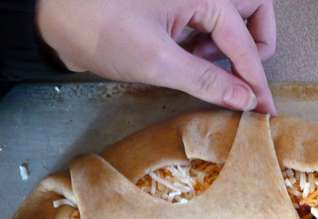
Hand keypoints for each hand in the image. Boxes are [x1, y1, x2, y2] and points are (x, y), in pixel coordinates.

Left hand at [36, 0, 276, 114]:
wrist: (54, 17)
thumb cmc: (98, 27)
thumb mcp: (157, 61)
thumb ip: (205, 80)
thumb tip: (243, 97)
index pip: (244, 41)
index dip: (255, 79)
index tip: (264, 108)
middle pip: (252, 12)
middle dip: (253, 46)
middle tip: (241, 75)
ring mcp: (187, 0)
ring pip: (231, 21)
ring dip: (228, 49)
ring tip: (202, 67)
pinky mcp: (173, 11)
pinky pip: (206, 27)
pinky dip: (206, 49)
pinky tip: (187, 61)